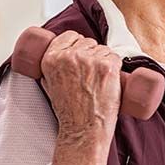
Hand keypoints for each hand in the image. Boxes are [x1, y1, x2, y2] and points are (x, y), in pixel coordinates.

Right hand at [41, 31, 122, 164]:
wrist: (83, 129)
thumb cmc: (68, 111)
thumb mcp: (48, 85)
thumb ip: (50, 67)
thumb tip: (58, 55)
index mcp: (51, 58)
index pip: (69, 35)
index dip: (77, 44)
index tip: (81, 54)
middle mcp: (69, 56)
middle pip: (88, 42)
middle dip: (91, 55)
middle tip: (90, 76)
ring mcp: (89, 60)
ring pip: (103, 49)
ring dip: (104, 62)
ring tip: (98, 81)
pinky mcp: (107, 66)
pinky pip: (116, 57)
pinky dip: (116, 68)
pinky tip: (108, 81)